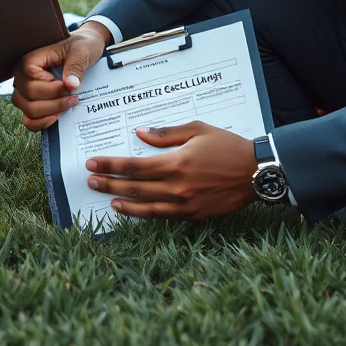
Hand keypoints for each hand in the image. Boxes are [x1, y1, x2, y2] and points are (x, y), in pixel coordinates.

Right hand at [10, 21, 111, 131]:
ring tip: (69, 104)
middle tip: (74, 97)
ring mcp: (26, 91)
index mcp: (31, 60)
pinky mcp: (33, 102)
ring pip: (28, 111)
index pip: (30, 81)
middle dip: (54, 102)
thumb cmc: (81, 46)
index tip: (67, 85)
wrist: (85, 49)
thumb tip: (71, 85)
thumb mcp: (82, 51)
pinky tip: (58, 116)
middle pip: (29, 97)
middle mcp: (23, 76)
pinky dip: (42, 123)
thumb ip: (75, 66)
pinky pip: (29, 120)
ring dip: (49, 112)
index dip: (50, 88)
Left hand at [85, 122, 257, 221]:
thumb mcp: (198, 129)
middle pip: (134, 187)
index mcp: (176, 163)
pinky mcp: (194, 215)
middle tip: (90, 180)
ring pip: (146, 208)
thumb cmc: (228, 146)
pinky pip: (163, 216)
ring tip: (107, 198)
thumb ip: (167, 134)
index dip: (110, 165)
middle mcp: (177, 187)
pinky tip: (134, 209)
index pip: (134, 166)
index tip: (92, 162)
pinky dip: (145, 214)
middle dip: (109, 183)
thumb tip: (140, 133)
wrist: (256, 172)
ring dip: (123, 202)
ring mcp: (185, 204)